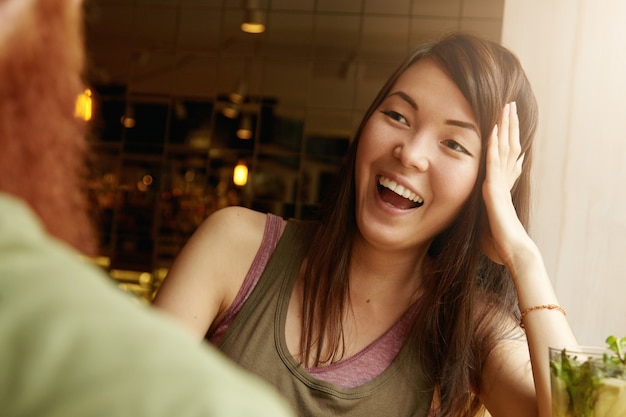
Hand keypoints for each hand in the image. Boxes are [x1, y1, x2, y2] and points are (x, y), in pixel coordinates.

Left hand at [480, 102, 526, 264]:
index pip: (506, 155)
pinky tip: (493, 129)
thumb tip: (477, 211)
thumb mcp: (489, 219)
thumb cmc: (500, 241)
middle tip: (511, 104)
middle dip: (509, 124)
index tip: (507, 121)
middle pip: (508, 145)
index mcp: (503, 184)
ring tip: (506, 107)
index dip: (508, 137)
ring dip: (504, 127)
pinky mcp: (495, 189)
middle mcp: (504, 180)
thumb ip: (486, 210)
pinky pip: (493, 162)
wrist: (512, 250)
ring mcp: (501, 183)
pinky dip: (493, 145)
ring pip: (503, 148)